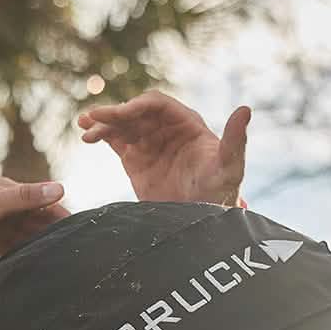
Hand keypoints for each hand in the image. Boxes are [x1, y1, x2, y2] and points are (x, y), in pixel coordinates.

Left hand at [0, 178, 69, 266]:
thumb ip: (26, 198)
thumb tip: (61, 188)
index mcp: (6, 190)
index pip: (45, 201)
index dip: (64, 215)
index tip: (84, 231)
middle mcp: (1, 204)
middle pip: (37, 218)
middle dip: (56, 231)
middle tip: (77, 250)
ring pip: (26, 233)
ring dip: (42, 244)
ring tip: (61, 259)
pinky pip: (12, 245)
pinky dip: (25, 252)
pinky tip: (35, 263)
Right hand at [78, 91, 249, 205]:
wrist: (203, 225)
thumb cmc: (220, 195)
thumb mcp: (229, 169)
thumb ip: (235, 142)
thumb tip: (246, 109)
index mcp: (187, 124)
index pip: (158, 105)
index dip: (138, 106)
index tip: (122, 115)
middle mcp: (166, 129)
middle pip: (136, 111)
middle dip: (114, 113)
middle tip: (92, 118)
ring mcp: (150, 143)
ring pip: (122, 125)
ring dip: (103, 123)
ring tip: (84, 128)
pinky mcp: (136, 160)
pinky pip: (115, 141)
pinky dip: (101, 136)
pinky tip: (87, 138)